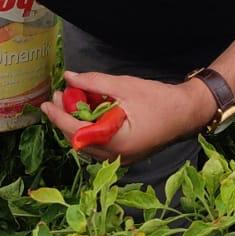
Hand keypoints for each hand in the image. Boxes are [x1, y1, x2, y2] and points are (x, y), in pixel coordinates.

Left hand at [39, 71, 213, 163]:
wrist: (187, 112)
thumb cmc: (159, 99)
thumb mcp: (124, 86)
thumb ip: (94, 82)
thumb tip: (69, 77)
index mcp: (116, 143)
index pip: (77, 131)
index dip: (59, 116)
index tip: (47, 103)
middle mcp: (116, 157)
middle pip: (79, 141)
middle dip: (65, 119)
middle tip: (58, 98)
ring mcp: (120, 158)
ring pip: (87, 144)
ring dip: (76, 124)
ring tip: (70, 102)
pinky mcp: (124, 154)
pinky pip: (98, 144)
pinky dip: (89, 129)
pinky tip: (87, 112)